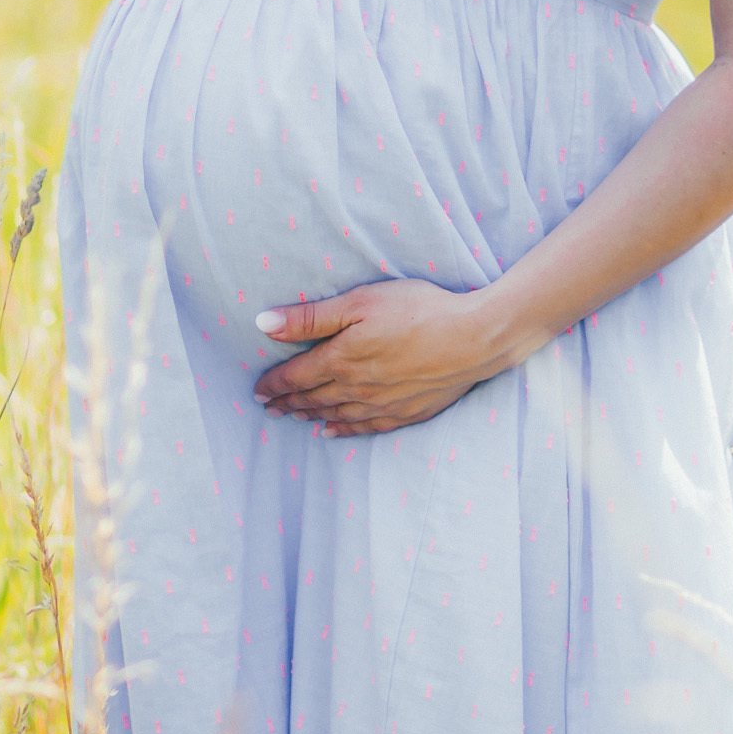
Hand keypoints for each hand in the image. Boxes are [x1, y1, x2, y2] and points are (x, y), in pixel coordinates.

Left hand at [252, 279, 516, 436]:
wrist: (474, 339)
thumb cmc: (418, 310)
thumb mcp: (360, 302)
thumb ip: (310, 317)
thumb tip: (262, 324)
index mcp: (341, 360)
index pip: (295, 377)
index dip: (273, 384)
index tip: (257, 390)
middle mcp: (356, 388)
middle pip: (312, 399)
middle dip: (287, 402)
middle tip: (268, 407)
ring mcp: (382, 404)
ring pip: (336, 414)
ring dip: (311, 416)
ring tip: (294, 417)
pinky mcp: (406, 412)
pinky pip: (365, 427)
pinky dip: (344, 430)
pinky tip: (333, 431)